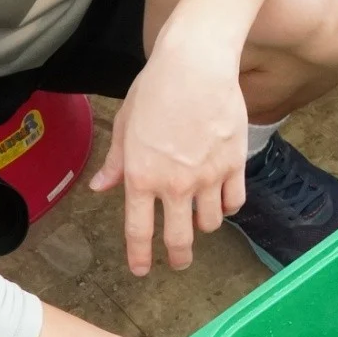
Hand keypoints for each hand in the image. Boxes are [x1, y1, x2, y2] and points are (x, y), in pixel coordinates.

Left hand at [90, 28, 248, 275]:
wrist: (195, 66)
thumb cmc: (155, 89)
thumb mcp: (127, 124)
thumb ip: (117, 162)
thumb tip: (102, 187)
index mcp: (142, 177)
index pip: (138, 231)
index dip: (139, 256)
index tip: (142, 270)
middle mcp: (175, 185)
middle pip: (179, 238)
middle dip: (178, 256)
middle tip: (179, 262)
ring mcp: (208, 177)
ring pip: (211, 222)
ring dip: (205, 226)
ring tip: (202, 220)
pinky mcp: (235, 164)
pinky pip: (235, 199)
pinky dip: (230, 205)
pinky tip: (225, 200)